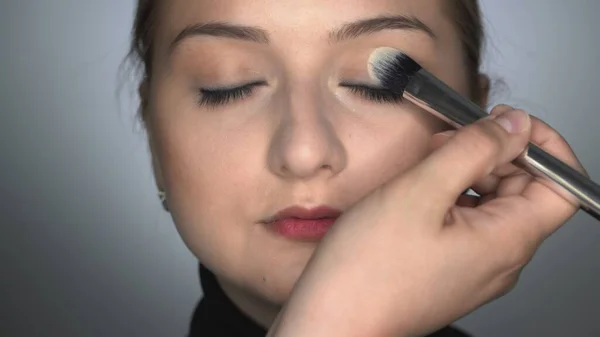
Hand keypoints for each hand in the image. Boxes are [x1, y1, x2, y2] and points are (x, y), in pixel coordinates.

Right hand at [268, 105, 585, 336]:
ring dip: (466, 172)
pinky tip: (417, 189)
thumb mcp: (421, 191)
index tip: (508, 123)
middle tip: (450, 139)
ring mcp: (474, 266)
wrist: (331, 318)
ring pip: (490, 204)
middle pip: (523, 191)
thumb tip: (515, 125)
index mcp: (506, 241)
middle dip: (493, 154)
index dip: (543, 146)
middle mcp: (499, 259)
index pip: (561, 185)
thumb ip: (474, 150)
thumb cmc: (367, 270)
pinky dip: (449, 195)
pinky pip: (465, 222)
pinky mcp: (449, 267)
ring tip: (425, 164)